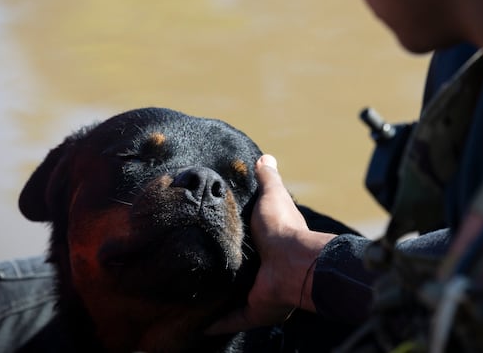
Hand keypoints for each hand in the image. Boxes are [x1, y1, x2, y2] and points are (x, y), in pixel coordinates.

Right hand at [206, 155, 335, 333]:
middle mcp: (265, 269)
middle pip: (240, 271)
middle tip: (194, 265)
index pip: (249, 242)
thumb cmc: (282, 228)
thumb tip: (264, 157)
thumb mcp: (272, 196)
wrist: (292, 264)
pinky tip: (198, 325)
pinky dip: (216, 323)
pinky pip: (230, 319)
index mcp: (270, 243)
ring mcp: (258, 291)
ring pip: (233, 297)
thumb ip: (268, 179)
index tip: (211, 234)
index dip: (234, 238)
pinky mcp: (253, 309)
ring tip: (191, 294)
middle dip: (222, 270)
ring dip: (218, 298)